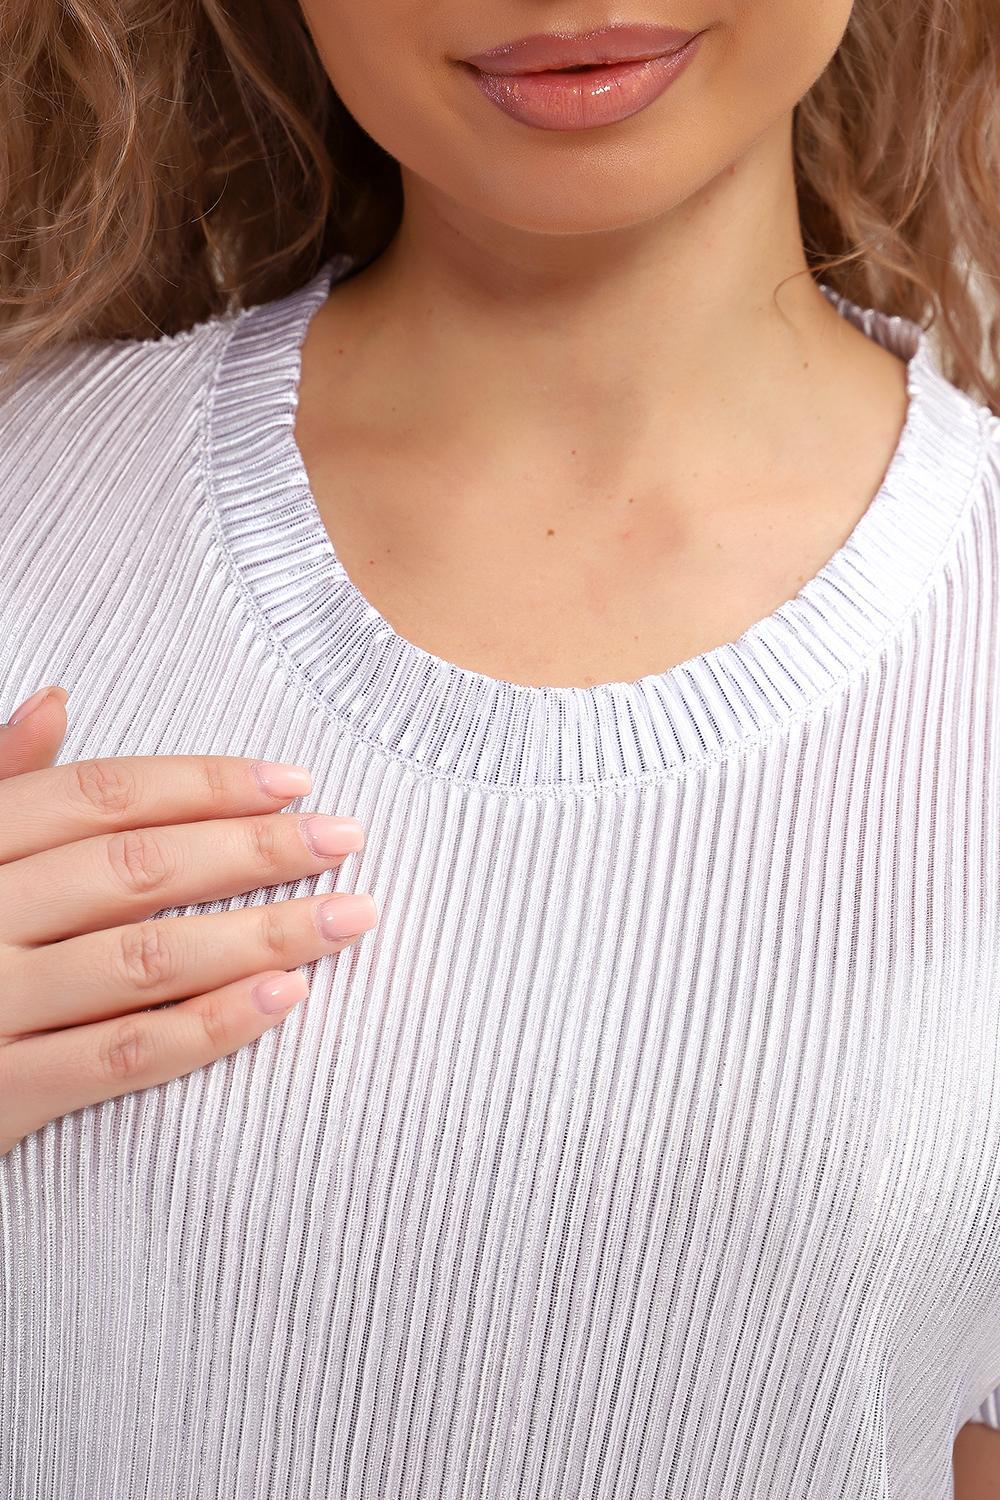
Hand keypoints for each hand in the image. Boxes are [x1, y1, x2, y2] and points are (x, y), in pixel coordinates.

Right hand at [0, 684, 377, 1156]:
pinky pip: (125, 1056)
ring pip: (147, 959)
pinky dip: (212, 1026)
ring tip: (349, 917)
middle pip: (139, 869)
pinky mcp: (3, 1095)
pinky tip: (287, 997)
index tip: (295, 784)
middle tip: (347, 839)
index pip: (103, 797)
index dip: (206, 785)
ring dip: (261, 935)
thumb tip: (55, 701)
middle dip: (256, 850)